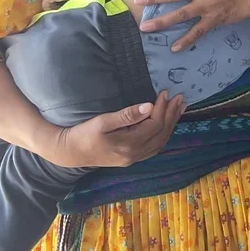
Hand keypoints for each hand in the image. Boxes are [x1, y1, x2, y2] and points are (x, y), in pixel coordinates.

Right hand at [44, 92, 184, 167]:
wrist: (69, 152)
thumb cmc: (83, 134)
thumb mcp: (103, 122)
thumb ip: (127, 115)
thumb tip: (148, 107)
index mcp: (129, 145)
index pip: (154, 125)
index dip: (162, 108)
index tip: (165, 92)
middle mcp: (135, 154)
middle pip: (161, 134)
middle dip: (172, 114)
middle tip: (180, 98)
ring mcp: (134, 158)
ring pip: (160, 141)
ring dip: (171, 124)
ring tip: (179, 108)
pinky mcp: (131, 158)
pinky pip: (154, 146)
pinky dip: (164, 133)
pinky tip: (167, 124)